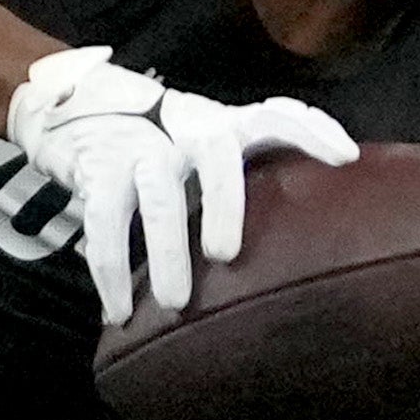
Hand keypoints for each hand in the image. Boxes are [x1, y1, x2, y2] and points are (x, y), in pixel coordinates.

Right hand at [6, 45, 360, 325]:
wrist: (73, 107)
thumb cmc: (162, 144)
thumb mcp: (206, 145)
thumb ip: (246, 175)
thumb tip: (309, 243)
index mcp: (222, 124)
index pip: (274, 114)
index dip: (311, 129)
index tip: (346, 157)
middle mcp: (185, 129)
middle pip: (215, 155)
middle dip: (223, 203)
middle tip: (226, 254)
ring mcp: (140, 148)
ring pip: (157, 198)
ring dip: (165, 252)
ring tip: (174, 304)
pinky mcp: (97, 170)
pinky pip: (105, 224)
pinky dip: (110, 272)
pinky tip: (119, 312)